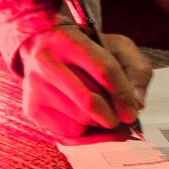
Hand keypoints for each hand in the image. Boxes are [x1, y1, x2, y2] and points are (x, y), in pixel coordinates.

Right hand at [19, 25, 152, 140]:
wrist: (45, 47)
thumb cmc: (87, 48)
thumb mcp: (116, 46)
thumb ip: (135, 71)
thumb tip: (136, 104)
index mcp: (67, 38)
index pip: (103, 69)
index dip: (123, 94)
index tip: (133, 111)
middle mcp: (45, 60)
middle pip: (90, 100)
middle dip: (112, 115)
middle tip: (120, 118)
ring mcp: (34, 85)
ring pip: (80, 118)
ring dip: (98, 120)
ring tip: (98, 108)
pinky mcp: (31, 107)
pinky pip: (67, 131)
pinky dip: (81, 127)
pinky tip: (79, 112)